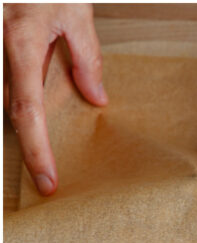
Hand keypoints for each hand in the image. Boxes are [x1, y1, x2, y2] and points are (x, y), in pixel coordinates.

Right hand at [4, 4, 106, 195]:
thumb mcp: (74, 14)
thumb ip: (86, 57)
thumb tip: (96, 99)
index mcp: (21, 48)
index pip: (28, 112)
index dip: (37, 150)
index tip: (48, 180)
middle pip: (10, 110)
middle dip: (28, 146)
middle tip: (47, 178)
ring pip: (4, 97)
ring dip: (22, 124)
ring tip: (42, 155)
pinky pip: (5, 83)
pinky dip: (18, 101)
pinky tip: (33, 121)